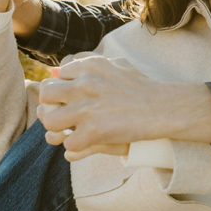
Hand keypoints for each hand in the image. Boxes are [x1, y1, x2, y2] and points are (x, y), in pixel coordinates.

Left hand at [38, 55, 165, 160]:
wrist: (164, 107)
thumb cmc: (142, 87)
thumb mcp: (116, 65)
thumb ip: (86, 64)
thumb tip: (55, 70)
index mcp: (89, 65)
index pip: (56, 76)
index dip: (63, 90)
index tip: (73, 99)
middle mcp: (84, 83)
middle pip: (46, 94)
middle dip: (52, 106)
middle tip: (65, 116)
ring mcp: (87, 108)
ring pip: (49, 120)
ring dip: (58, 128)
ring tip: (71, 131)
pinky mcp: (94, 131)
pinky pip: (68, 143)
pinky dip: (76, 147)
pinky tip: (87, 142)